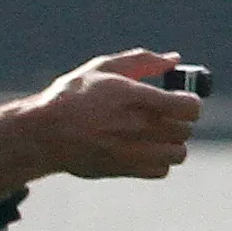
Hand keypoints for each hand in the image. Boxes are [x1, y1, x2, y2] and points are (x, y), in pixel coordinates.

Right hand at [0, 49, 199, 195]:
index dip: (190, 103)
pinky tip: (144, 150)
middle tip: (165, 116)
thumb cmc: (70, 97)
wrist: (41, 134)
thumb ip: (142, 61)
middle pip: (185, 129)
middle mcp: (138, 127)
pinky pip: (161, 170)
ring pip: (178, 153)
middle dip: (180, 121)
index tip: (179, 100)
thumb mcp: (102, 68)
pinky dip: (159, 162)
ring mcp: (132, 151)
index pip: (189, 107)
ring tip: (158, 136)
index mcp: (136, 98)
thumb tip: (174, 60)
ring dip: (173, 144)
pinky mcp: (123, 170)